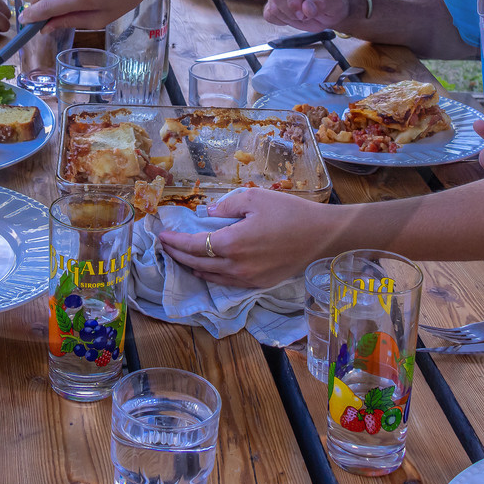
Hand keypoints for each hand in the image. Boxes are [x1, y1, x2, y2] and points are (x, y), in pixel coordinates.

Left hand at [158, 188, 338, 288]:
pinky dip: (212, 276)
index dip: (175, 241)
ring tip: (182, 257)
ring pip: (211, 277)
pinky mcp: (259, 285)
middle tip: (166, 247)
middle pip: (197, 264)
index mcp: (232, 244)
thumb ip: (226, 205)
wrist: (321, 235)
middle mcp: (236, 267)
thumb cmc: (289, 212)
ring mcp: (248, 279)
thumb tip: (208, 213)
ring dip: (193, 267)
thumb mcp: (254, 199)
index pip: (193, 245)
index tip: (162, 236)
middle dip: (178, 255)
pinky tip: (208, 269)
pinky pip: (227, 283)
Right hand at [263, 0, 352, 31]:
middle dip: (292, 12)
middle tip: (307, 16)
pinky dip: (281, 21)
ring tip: (303, 16)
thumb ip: (322, 4)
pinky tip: (293, 18)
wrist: (328, 12)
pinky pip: (269, 14)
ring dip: (288, 17)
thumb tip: (306, 8)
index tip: (303, 14)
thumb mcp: (334, 3)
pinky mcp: (273, 3)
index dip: (293, 0)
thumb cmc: (332, 3)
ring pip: (272, 6)